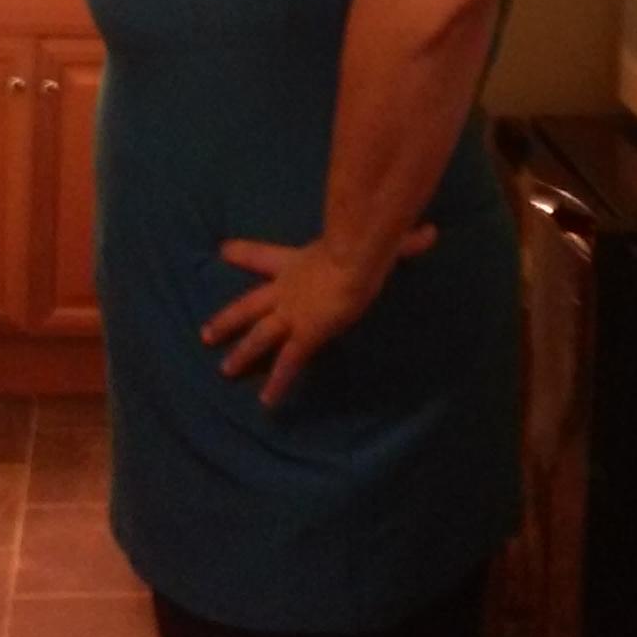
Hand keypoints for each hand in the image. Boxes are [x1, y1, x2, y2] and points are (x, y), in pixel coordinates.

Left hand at [201, 225, 436, 408]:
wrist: (354, 260)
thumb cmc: (361, 246)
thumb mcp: (377, 242)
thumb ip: (402, 241)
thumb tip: (430, 232)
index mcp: (296, 263)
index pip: (263, 256)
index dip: (242, 252)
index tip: (221, 251)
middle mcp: (286, 291)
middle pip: (248, 305)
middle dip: (228, 319)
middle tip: (206, 333)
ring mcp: (292, 314)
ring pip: (259, 337)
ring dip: (242, 354)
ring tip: (225, 371)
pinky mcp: (303, 335)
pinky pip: (287, 364)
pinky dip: (277, 384)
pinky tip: (267, 403)